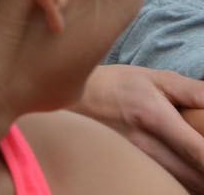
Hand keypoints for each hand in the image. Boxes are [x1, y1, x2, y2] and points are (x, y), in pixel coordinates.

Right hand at [76, 65, 203, 190]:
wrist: (72, 99)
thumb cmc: (117, 85)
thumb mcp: (156, 78)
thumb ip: (193, 91)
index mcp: (153, 118)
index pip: (198, 152)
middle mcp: (144, 145)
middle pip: (195, 179)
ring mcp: (135, 162)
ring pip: (181, 187)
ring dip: (199, 183)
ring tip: (201, 168)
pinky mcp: (131, 170)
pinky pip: (166, 186)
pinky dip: (185, 185)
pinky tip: (193, 176)